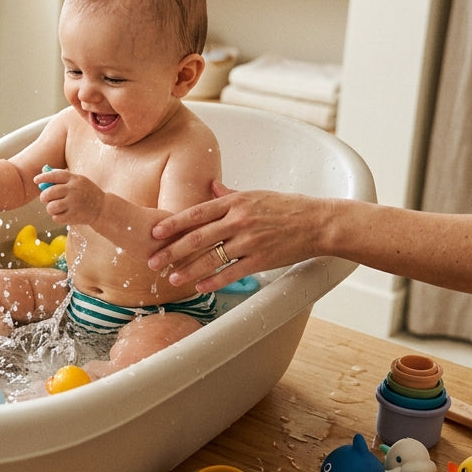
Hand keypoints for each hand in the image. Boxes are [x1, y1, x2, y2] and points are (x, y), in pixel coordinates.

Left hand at [38, 169, 103, 224]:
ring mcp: (74, 203)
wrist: (102, 208)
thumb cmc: (87, 193)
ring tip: (56, 208)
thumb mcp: (78, 181)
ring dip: (50, 208)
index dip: (43, 177)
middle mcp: (73, 190)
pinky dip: (57, 217)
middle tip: (45, 199)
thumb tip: (43, 178)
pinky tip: (63, 214)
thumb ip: (62, 179)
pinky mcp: (74, 216)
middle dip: (44, 197)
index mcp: (74, 179)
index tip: (35, 180)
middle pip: (49, 193)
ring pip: (51, 207)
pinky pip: (56, 217)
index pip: (54, 175)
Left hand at [148, 181, 322, 292]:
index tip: (155, 232)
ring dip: (188, 269)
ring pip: (212, 257)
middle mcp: (239, 220)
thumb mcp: (256, 195)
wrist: (318, 223)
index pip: (197, 213)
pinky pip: (232, 272)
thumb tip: (210, 185)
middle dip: (172, 250)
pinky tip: (199, 287)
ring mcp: (250, 241)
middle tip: (153, 261)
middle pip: (198, 237)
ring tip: (172, 278)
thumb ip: (229, 193)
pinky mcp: (261, 260)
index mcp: (236, 202)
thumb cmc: (287, 207)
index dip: (173, 223)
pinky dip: (214, 281)